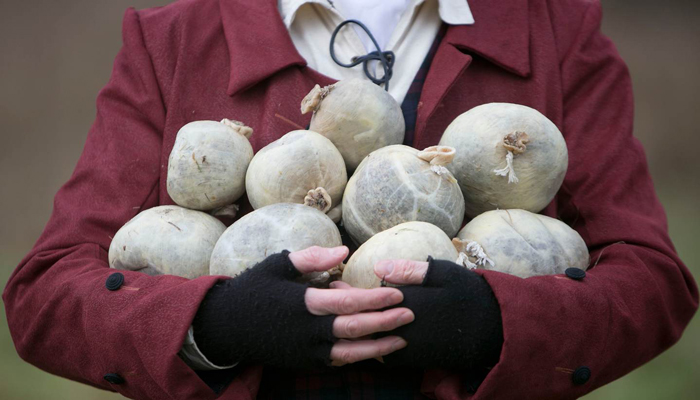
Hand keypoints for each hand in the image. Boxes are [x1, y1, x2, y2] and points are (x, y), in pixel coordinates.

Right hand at [192, 246, 411, 368]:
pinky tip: (376, 350)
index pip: (347, 302)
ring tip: (402, 340)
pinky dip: (358, 357)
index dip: (374, 299)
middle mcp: (307, 330)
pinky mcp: (304, 362)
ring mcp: (306, 350)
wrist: (226, 327)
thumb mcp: (278, 265)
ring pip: (350, 353)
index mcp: (302, 303)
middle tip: (411, 314)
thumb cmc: (253, 290)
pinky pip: (337, 362)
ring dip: (378, 347)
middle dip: (385, 322)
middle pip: (354, 329)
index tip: (397, 293)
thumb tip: (343, 252)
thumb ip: (311, 259)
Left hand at [338, 257, 503, 369]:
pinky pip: (383, 354)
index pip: (368, 297)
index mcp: (406, 301)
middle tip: (330, 302)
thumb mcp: (443, 274)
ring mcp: (405, 346)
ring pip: (370, 340)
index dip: (348, 292)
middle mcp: (401, 326)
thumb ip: (409, 271)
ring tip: (342, 318)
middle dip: (345, 311)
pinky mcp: (412, 360)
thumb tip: (378, 267)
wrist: (492, 332)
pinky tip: (365, 337)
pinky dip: (371, 346)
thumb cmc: (468, 296)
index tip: (334, 285)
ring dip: (355, 329)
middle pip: (364, 321)